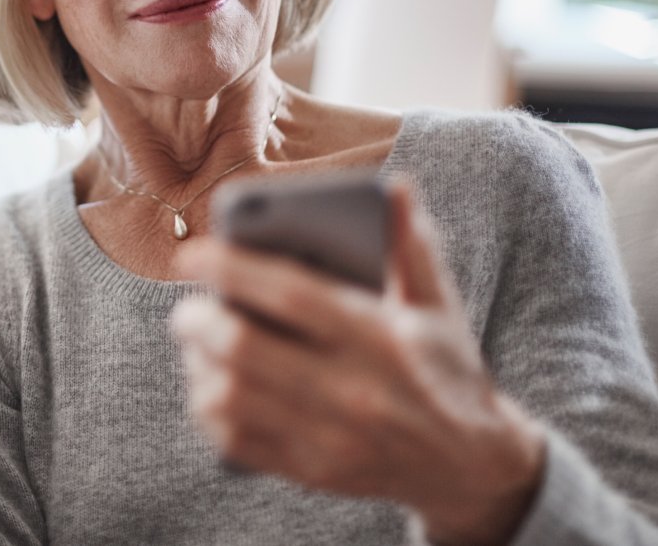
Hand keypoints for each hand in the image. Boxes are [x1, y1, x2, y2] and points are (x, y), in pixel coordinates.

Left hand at [170, 184, 545, 545]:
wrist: (471, 464)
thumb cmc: (445, 366)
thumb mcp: (438, 303)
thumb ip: (412, 244)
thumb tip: (396, 187)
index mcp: (378, 337)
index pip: (290, 294)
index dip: (232, 269)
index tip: (191, 255)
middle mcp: (352, 389)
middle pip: (244, 349)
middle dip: (198, 320)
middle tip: (186, 307)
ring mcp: (329, 437)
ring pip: (230, 398)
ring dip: (198, 365)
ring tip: (199, 344)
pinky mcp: (312, 471)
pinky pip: (236, 442)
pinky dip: (209, 410)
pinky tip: (211, 385)